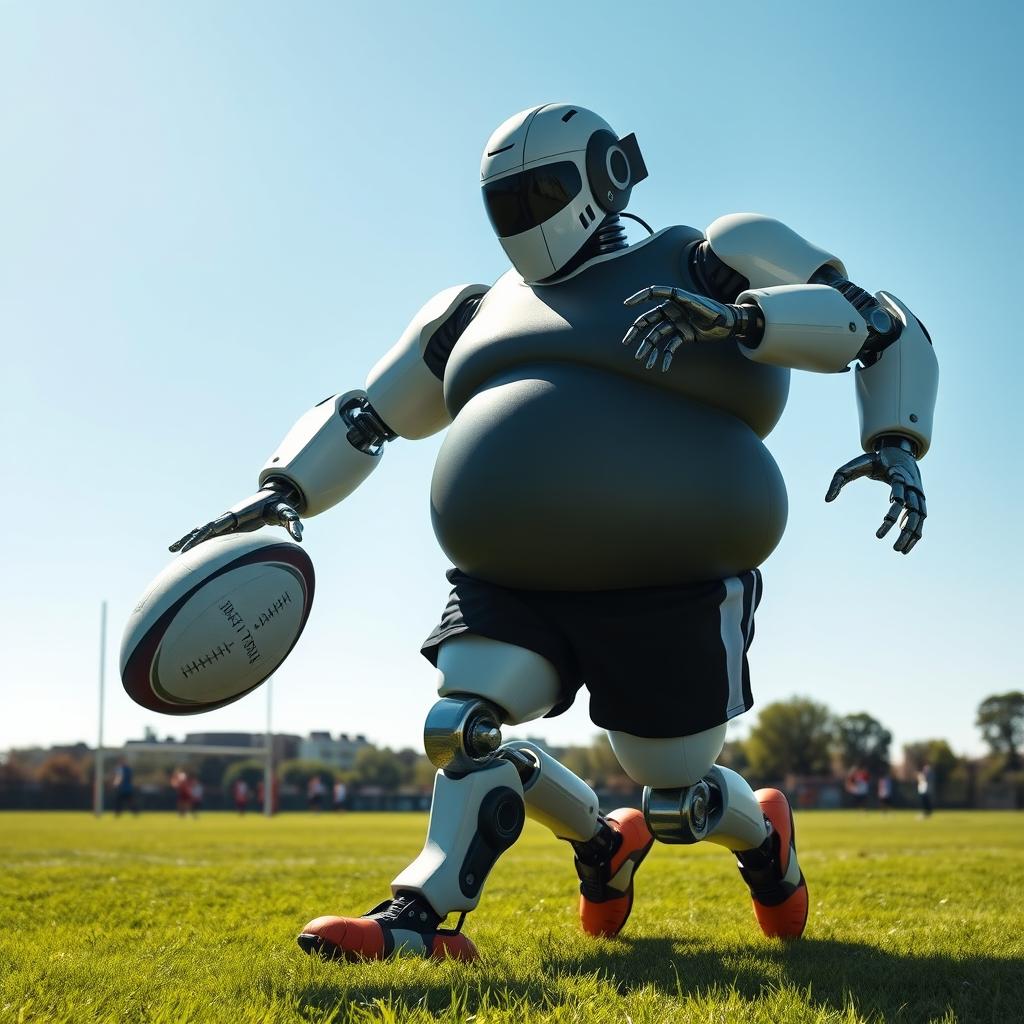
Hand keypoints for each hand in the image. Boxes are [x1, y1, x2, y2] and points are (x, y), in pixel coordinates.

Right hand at [169, 483, 303, 553]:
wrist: (275, 498)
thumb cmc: (281, 507)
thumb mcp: (288, 514)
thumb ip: (294, 524)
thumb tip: (300, 537)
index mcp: (239, 515)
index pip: (220, 524)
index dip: (208, 531)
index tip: (197, 540)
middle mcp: (229, 517)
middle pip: (207, 529)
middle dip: (194, 540)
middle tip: (181, 553)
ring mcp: (227, 522)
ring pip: (204, 531)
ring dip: (190, 540)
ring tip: (173, 551)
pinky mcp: (228, 527)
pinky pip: (209, 535)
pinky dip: (197, 541)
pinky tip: (184, 550)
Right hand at [621, 285, 754, 371]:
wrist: (730, 324)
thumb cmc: (720, 313)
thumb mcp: (707, 309)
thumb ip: (695, 305)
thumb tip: (680, 299)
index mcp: (677, 299)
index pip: (655, 293)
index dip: (640, 297)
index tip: (627, 304)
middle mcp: (673, 310)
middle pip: (649, 319)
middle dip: (637, 332)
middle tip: (626, 343)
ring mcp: (676, 323)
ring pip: (656, 336)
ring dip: (649, 349)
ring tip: (644, 362)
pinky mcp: (682, 335)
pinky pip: (669, 346)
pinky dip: (665, 357)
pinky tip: (662, 367)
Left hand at [825, 439, 925, 553]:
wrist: (900, 452)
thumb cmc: (874, 461)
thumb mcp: (852, 466)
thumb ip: (838, 481)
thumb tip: (827, 500)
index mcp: (897, 474)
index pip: (898, 493)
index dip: (894, 509)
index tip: (884, 524)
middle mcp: (911, 485)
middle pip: (912, 509)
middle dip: (903, 529)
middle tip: (888, 545)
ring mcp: (918, 493)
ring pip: (919, 517)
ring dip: (911, 535)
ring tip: (898, 551)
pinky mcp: (920, 500)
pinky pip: (920, 519)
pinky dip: (916, 532)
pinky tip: (906, 547)